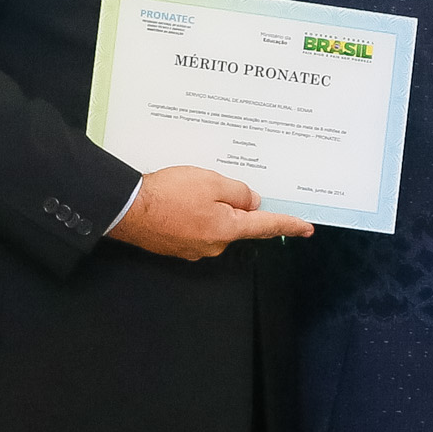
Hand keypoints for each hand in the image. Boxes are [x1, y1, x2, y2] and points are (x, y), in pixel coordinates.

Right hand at [107, 167, 314, 261]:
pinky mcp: (176, 246)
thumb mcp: (211, 182)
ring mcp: (193, 249)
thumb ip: (238, 192)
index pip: (266, 227)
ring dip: (209, 208)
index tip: (306, 229)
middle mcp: (214, 245)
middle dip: (232, 205)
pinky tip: (177, 201)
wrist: (126, 209)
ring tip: (187, 190)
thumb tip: (252, 202)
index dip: (288, 225)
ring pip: (214, 224)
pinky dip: (192, 214)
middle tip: (214, 185)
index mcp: (227, 229)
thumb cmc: (168, 195)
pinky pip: (194, 227)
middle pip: (236, 224)